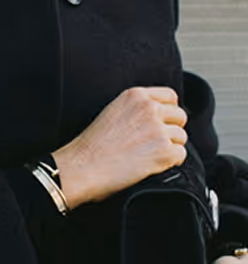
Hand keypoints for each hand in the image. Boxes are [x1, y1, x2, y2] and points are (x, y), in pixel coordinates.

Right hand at [52, 86, 187, 207]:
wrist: (81, 167)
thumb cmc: (91, 146)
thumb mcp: (112, 111)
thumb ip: (136, 108)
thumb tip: (158, 116)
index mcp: (135, 96)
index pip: (170, 97)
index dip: (168, 112)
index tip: (162, 123)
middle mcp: (149, 109)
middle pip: (180, 116)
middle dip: (171, 130)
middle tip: (155, 143)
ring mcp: (157, 130)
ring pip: (181, 137)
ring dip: (170, 148)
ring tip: (149, 156)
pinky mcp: (163, 151)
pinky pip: (181, 155)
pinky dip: (171, 162)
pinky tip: (153, 165)